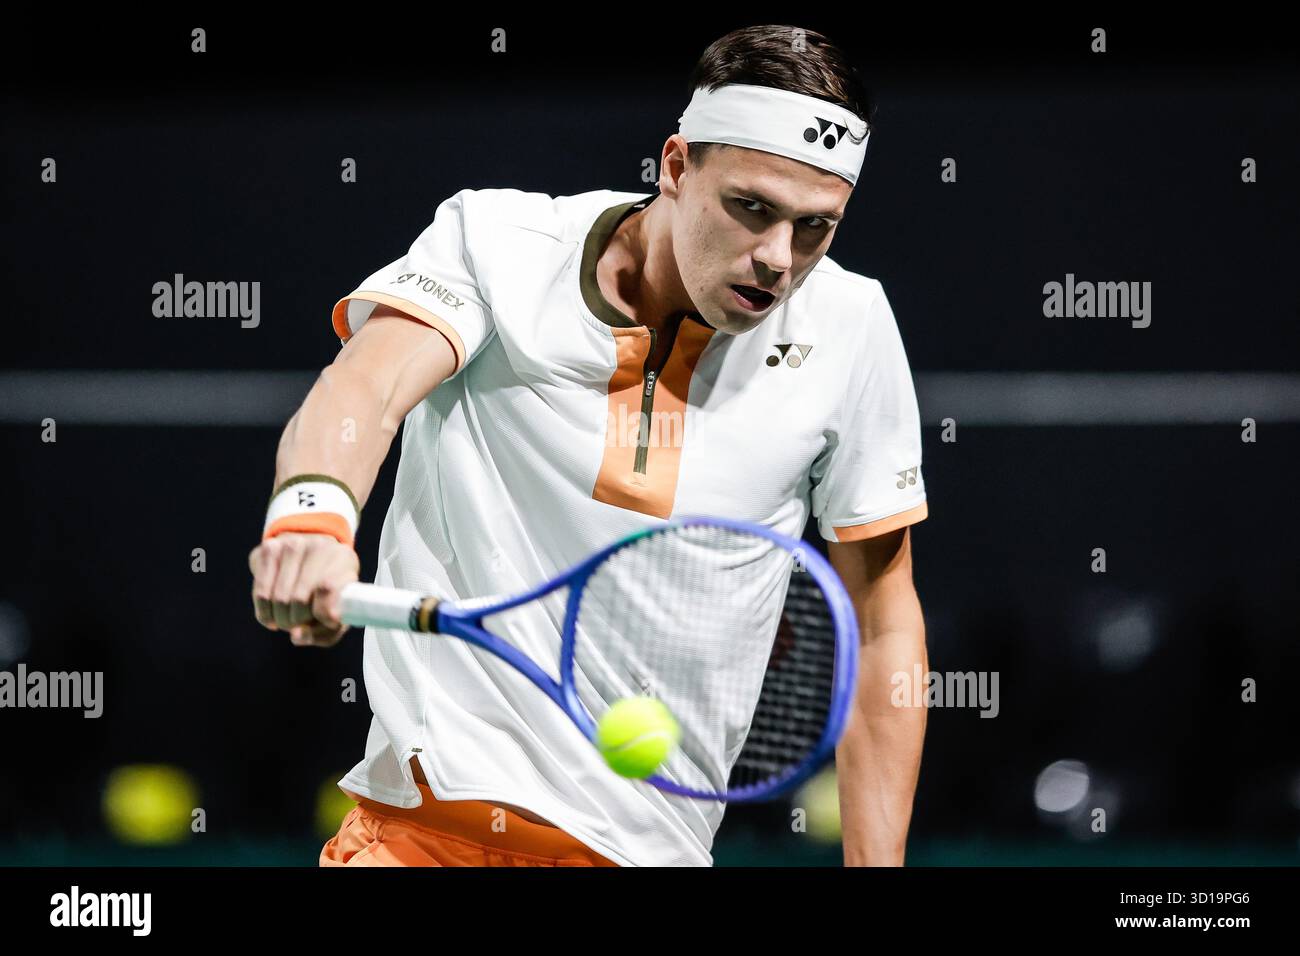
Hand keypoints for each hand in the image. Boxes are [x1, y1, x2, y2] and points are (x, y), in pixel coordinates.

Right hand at [249, 533, 359, 647]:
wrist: (308, 552)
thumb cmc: (329, 588)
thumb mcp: (339, 607)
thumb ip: (326, 631)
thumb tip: (296, 636)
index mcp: (343, 557)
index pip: (329, 590)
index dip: (325, 617)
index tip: (325, 624)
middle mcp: (318, 545)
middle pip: (299, 600)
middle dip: (298, 622)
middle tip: (301, 623)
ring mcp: (292, 544)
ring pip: (279, 599)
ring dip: (281, 619)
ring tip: (289, 620)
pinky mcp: (269, 548)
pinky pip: (262, 594)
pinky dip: (265, 613)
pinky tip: (272, 616)